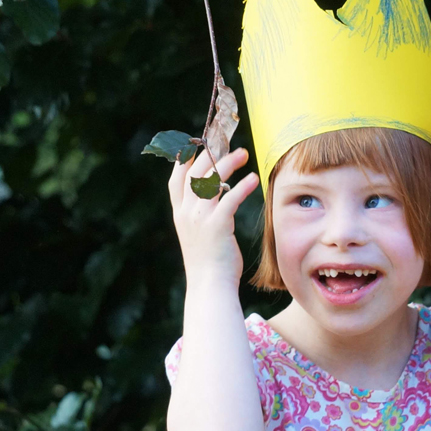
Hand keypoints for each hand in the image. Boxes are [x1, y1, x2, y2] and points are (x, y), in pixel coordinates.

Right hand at [167, 147, 260, 287]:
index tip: (199, 145)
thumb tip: (215, 195)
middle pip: (194, 173)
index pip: (176, 179)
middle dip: (212, 154)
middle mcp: (186, 213)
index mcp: (180, 213)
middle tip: (231, 145)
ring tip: (244, 154)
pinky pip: (229, 199)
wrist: (209, 285)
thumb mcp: (199, 233)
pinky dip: (242, 186)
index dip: (186, 159)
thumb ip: (201, 213)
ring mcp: (199, 219)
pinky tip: (254, 179)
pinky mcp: (216, 226)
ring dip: (228, 163)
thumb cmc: (210, 261)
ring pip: (210, 181)